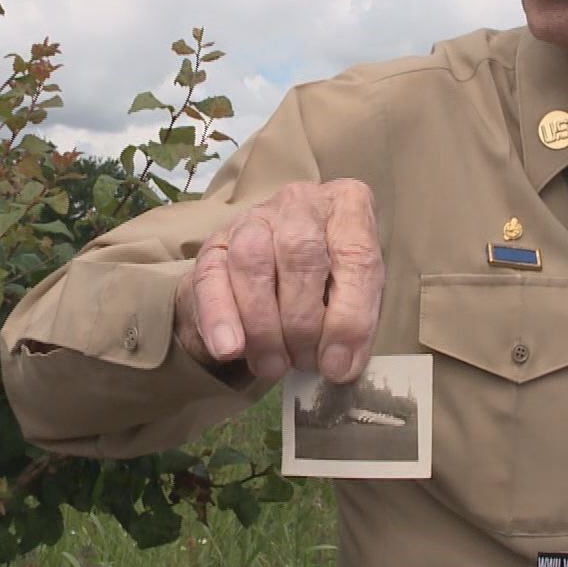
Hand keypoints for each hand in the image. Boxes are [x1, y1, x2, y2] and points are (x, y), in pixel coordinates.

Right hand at [174, 179, 383, 383]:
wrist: (275, 278)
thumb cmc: (328, 285)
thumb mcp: (354, 297)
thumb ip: (352, 324)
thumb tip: (339, 364)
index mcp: (348, 205)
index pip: (356, 255)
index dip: (349, 316)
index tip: (339, 364)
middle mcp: (301, 201)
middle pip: (300, 252)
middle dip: (302, 321)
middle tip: (304, 363)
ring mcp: (254, 218)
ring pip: (252, 260)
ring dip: (263, 324)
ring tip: (273, 364)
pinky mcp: (215, 245)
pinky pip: (211, 278)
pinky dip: (220, 318)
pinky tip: (229, 349)